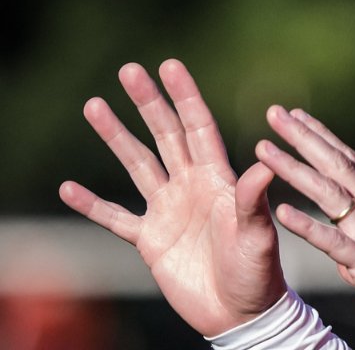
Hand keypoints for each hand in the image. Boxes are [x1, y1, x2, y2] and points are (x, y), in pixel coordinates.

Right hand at [59, 60, 286, 336]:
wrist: (240, 312)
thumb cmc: (258, 271)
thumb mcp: (258, 232)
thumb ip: (254, 198)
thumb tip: (263, 162)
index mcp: (220, 178)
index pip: (199, 127)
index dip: (185, 96)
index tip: (170, 65)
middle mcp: (192, 186)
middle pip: (165, 135)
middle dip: (148, 102)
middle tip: (129, 69)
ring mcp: (169, 210)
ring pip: (138, 164)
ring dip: (116, 136)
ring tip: (94, 105)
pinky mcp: (150, 240)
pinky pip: (115, 218)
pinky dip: (92, 205)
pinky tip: (68, 188)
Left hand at [256, 105, 354, 349]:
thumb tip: (344, 245)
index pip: (351, 166)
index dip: (324, 139)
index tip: (299, 117)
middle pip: (338, 168)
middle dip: (305, 138)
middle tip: (275, 112)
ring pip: (332, 196)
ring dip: (295, 170)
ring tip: (264, 150)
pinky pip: (336, 244)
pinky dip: (308, 227)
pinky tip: (281, 212)